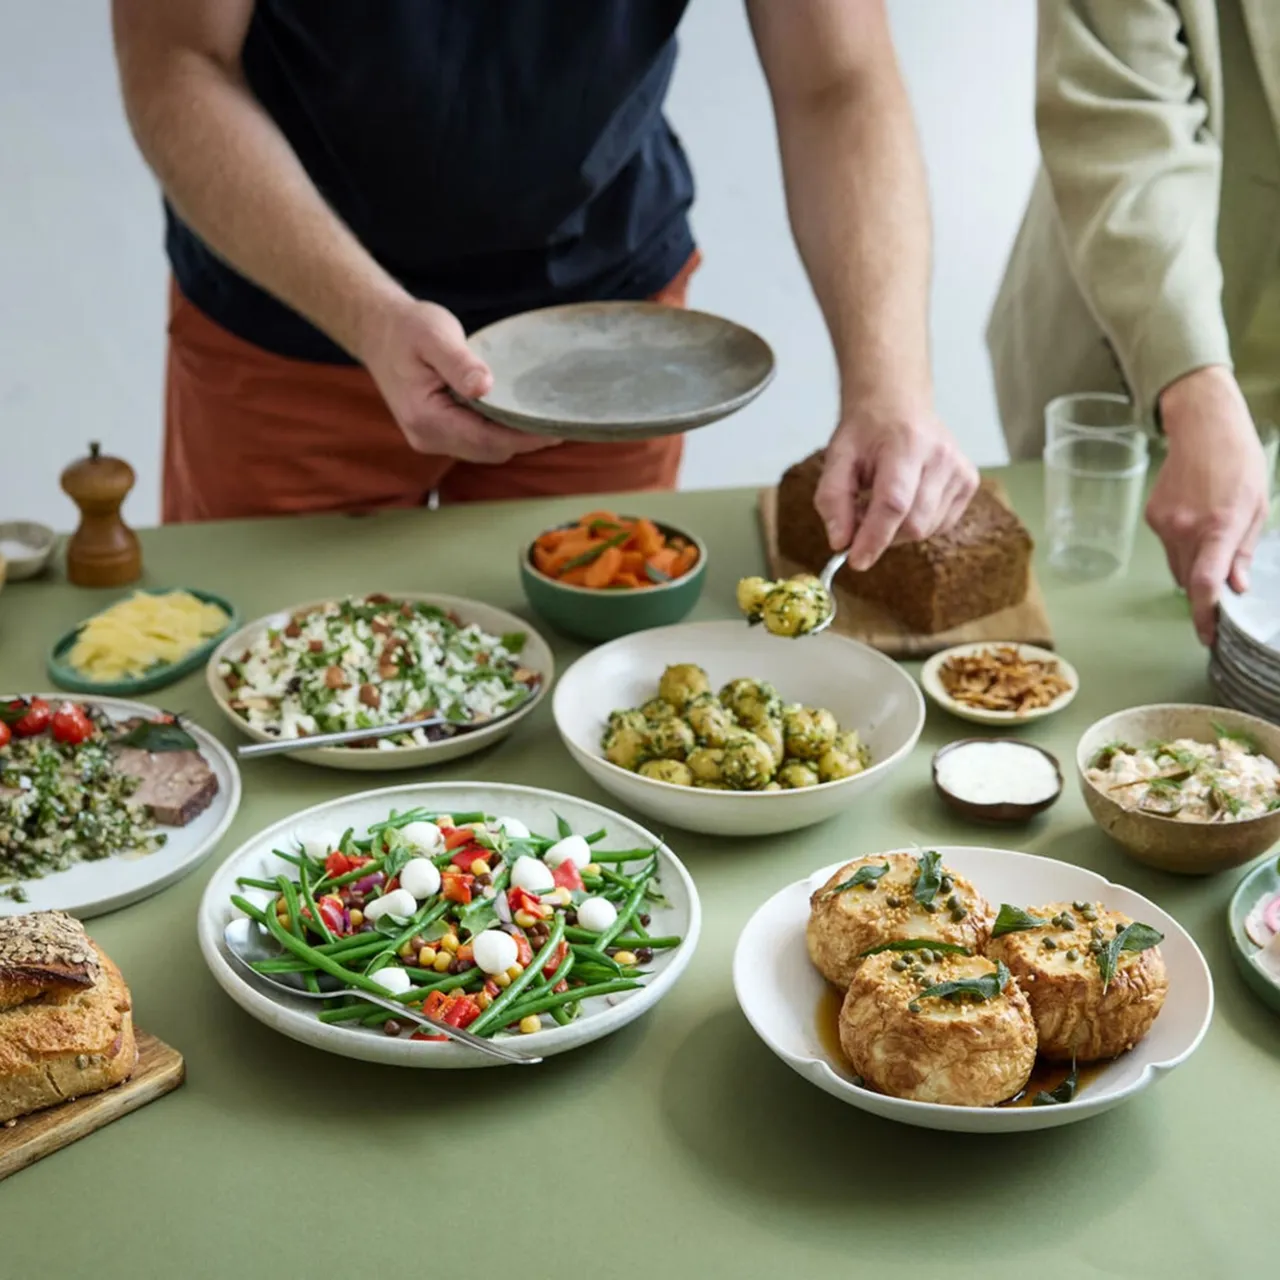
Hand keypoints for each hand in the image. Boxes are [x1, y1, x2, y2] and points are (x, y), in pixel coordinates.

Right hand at [356, 293, 559, 462]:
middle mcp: (428, 437)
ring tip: (544, 420)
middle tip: (558, 422)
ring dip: (513, 439)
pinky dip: (499, 433)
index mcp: (426, 418)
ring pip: (484, 449)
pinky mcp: (438, 433)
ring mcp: (431, 438)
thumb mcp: (434, 335)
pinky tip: (519, 416)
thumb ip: (459, 362)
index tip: (554, 427)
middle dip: (524, 441)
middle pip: (488, 450)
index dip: (522, 437)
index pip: (485, 439)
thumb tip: (484, 386)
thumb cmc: (407, 329)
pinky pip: (476, 440)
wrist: (379, 332)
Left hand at [814, 407, 978, 568]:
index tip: (855, 561)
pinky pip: (941, 525)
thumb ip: (833, 500)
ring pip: (927, 529)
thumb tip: (840, 542)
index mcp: (906, 444)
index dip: (875, 538)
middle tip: (860, 518)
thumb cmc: (866, 431)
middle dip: (883, 534)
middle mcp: (941, 456)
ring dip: (898, 530)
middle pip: (914, 524)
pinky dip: (917, 523)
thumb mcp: (837, 458)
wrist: (898, 403)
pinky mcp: (969, 482)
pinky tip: (906, 500)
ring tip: (881, 501)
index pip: (894, 503)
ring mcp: (960, 469)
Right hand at [1147, 366, 1269, 644]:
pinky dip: (1182, 545)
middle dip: (1202, 592)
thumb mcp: (1258, 507)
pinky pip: (1167, 546)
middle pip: (1188, 580)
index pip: (1204, 583)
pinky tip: (1195, 520)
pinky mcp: (1152, 517)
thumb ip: (1244, 551)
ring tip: (1212, 539)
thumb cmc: (1239, 462)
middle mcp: (1186, 529)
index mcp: (1220, 526)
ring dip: (1192, 567)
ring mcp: (1164, 523)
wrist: (1204, 427)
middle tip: (1221, 592)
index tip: (1208, 637)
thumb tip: (1235, 588)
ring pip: (1176, 565)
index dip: (1205, 615)